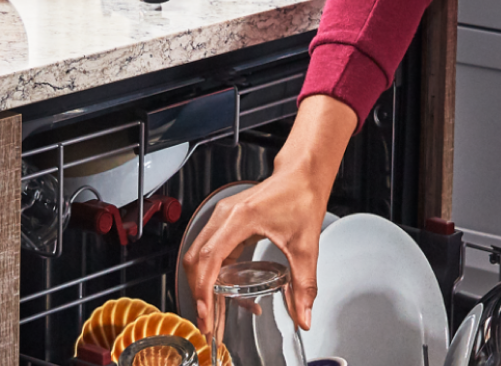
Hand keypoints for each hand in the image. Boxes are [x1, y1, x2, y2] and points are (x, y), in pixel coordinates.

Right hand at [181, 170, 330, 337]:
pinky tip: (224, 292)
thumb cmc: (301, 197)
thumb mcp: (305, 247)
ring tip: (214, 314)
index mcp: (239, 219)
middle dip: (198, 295)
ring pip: (198, 257)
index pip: (209, 259)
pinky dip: (211, 274)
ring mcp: (221, 218)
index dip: (204, 290)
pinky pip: (209, 251)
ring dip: (202, 285)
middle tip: (208, 324)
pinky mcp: (226, 222)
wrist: (302, 175)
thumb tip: (304, 316)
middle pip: (195, 261)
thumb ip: (304, 285)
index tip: (207, 315)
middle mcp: (223, 217)